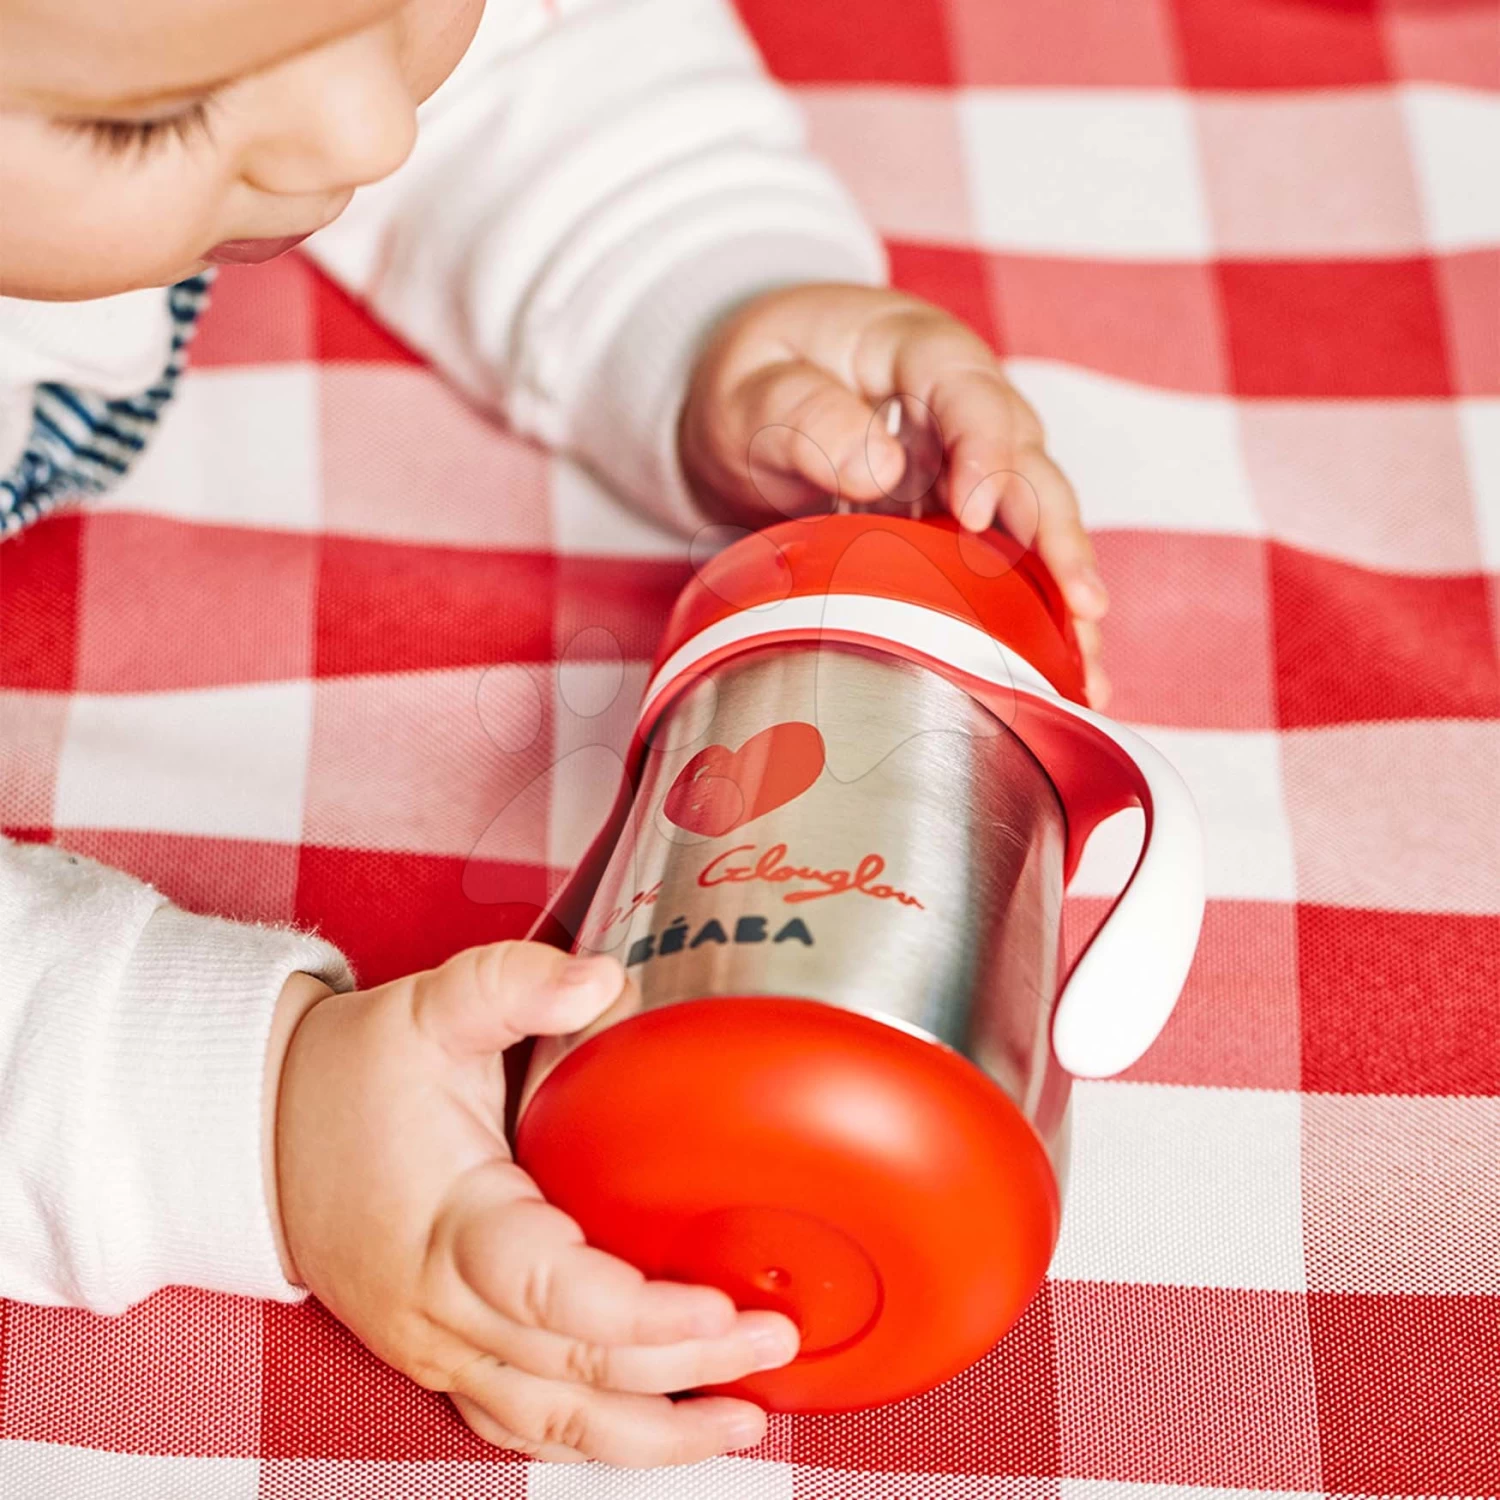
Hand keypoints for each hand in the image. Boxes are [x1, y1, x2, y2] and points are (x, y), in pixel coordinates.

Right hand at [268, 945, 798, 1465]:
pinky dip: (600, 1439)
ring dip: (653, 1439)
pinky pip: (526, 1426)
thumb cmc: (347, 1076)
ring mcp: (441, 1348)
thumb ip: (510, 984)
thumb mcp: (426, 1007)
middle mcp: (443, 1309)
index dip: (645, 1318)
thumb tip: (600, 978)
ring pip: (553, 1427)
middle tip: (775, 1344)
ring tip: (746, 1420)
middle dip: (686, 1372)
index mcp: (448, 1226)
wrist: (258, 1133)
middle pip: (576, 1377)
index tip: (724, 1308)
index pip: (554, 1297)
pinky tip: (666, 1425)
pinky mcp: (445, 1358)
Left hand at [679, 283, 1109, 706]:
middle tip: (1081, 603)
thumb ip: (806, 417)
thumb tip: (881, 468)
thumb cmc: (758, 385)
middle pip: (1030, 464)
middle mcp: (965, 407)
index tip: (973, 511)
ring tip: (1086, 668)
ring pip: (1036, 521)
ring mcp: (973, 463)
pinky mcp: (965, 516)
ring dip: (1065, 593)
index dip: (983, 452)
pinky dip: (1036, 616)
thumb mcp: (754, 391)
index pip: (971, 395)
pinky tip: (1059, 675)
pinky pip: (1010, 561)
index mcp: (918, 352)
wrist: (755, 405)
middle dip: (1058, 536)